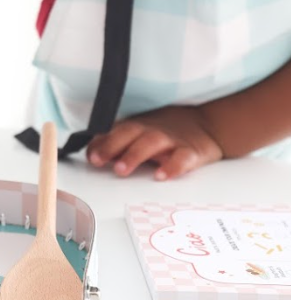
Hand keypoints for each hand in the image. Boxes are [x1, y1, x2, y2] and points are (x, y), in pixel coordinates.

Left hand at [86, 105, 223, 179]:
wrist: (208, 124)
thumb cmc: (167, 131)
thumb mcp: (141, 132)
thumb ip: (116, 142)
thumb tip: (91, 152)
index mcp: (138, 126)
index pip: (114, 132)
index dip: (100, 143)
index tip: (90, 156)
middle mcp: (152, 130)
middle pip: (130, 133)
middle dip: (112, 146)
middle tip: (99, 161)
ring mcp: (171, 140)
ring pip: (151, 143)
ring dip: (134, 155)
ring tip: (121, 169)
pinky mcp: (192, 151)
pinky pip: (182, 158)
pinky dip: (172, 166)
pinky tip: (161, 176)